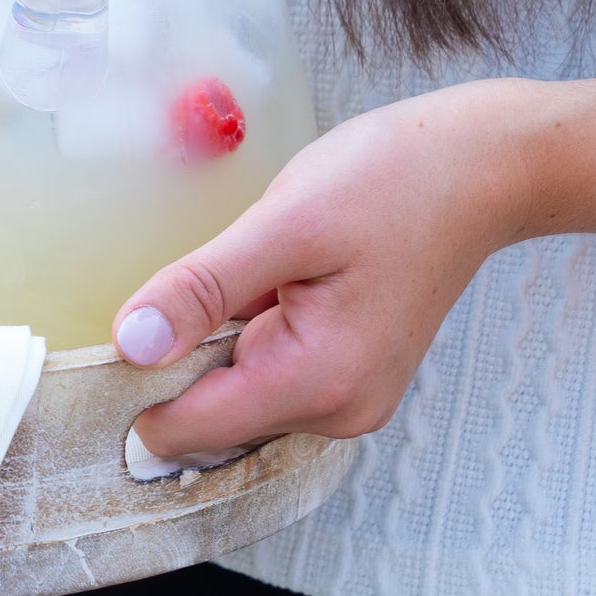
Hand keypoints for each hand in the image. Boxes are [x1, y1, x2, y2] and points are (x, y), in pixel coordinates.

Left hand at [111, 81, 535, 459]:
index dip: (134, 387)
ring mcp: (346, 398)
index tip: (111, 335)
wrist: (484, 167)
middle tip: (195, 281)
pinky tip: (269, 282)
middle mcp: (336, 412)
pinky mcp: (345, 373)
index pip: (185, 428)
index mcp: (318, 385)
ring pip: (230, 391)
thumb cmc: (395, 182)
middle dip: (178, 358)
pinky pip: (262, 370)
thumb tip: (129, 345)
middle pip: (205, 415)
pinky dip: (242, 334)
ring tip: (253, 272)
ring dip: (214, 340)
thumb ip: (201, 289)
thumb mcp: (283, 223)